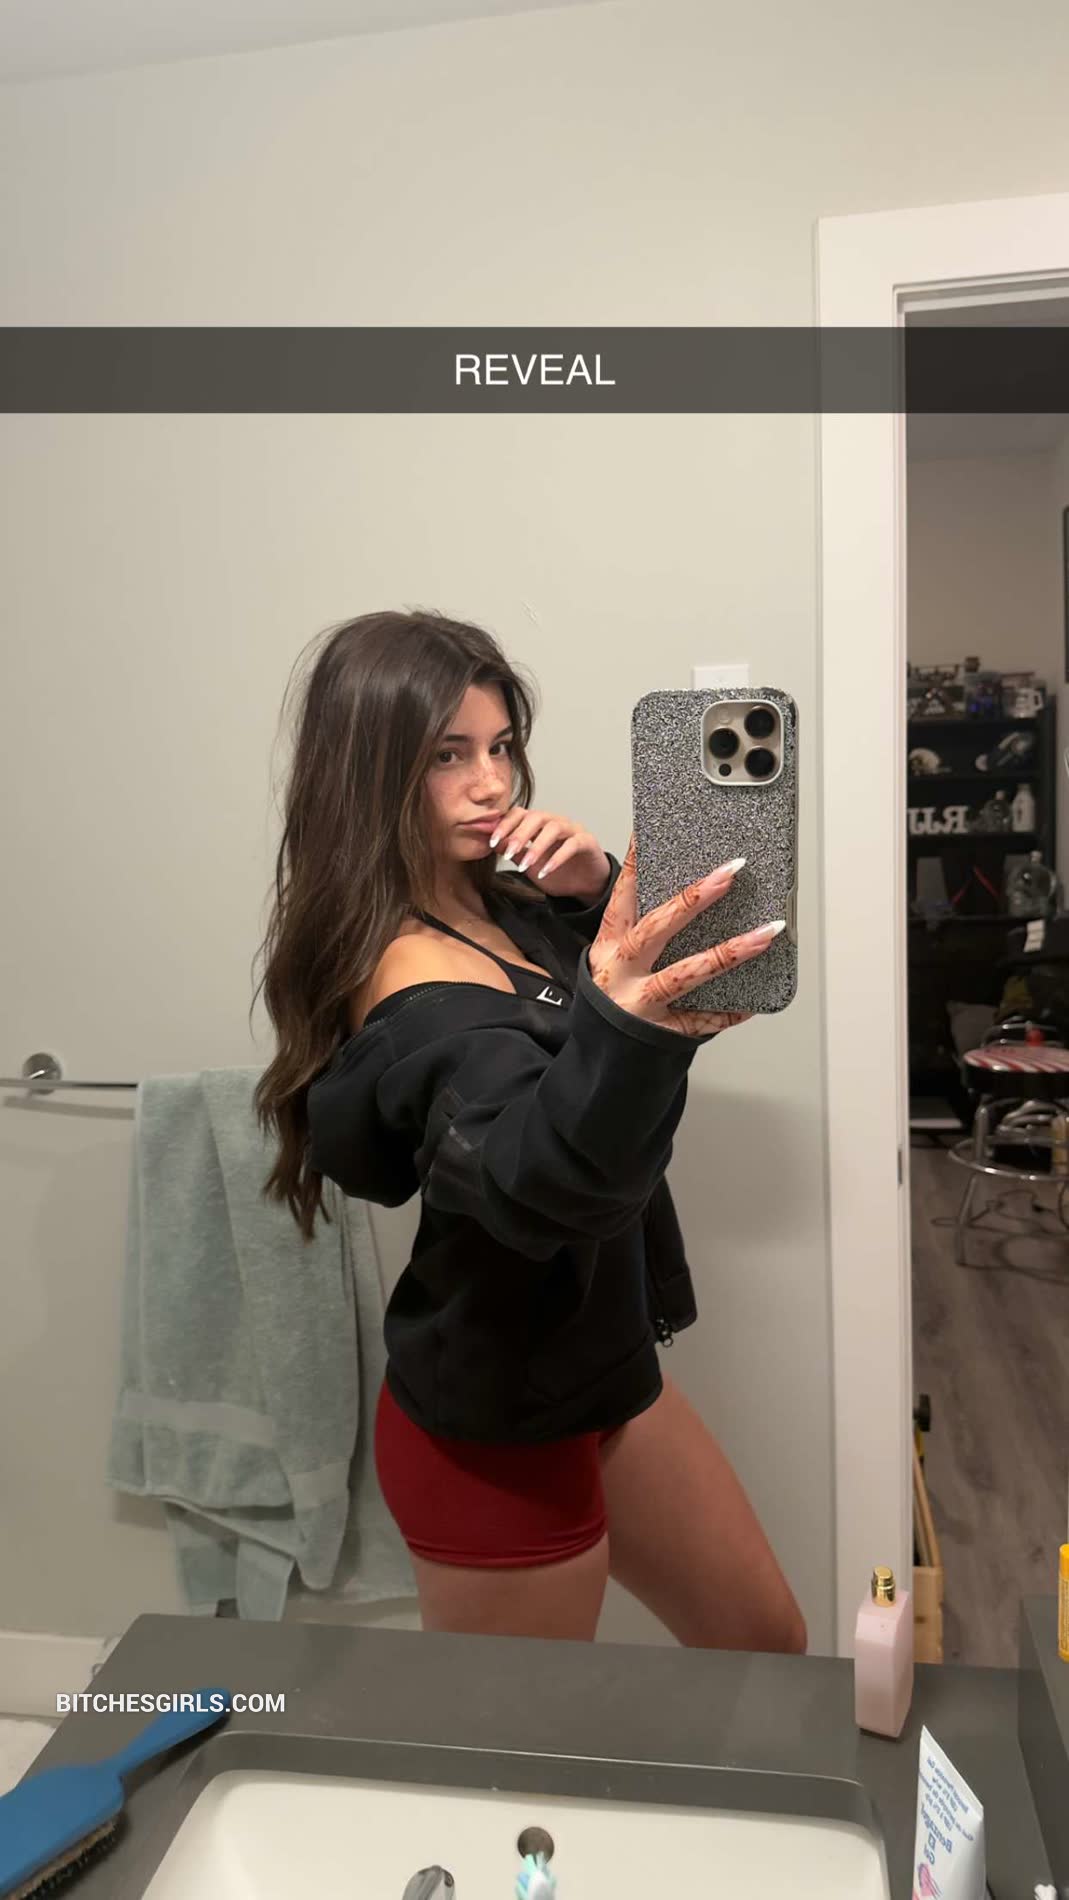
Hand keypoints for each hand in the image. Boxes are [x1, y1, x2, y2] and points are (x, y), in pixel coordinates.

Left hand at [490, 806, 610, 902]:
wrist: (585, 885)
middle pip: (536, 817)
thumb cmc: (557, 872)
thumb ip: (514, 852)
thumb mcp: (529, 865)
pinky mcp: (587, 842)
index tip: (491, 842)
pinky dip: (557, 858)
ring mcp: (573, 830)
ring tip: (525, 866)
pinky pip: (572, 844)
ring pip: (553, 828)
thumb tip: (493, 842)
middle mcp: (555, 822)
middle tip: (507, 853)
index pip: (519, 814)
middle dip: (519, 834)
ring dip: (537, 847)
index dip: (505, 825)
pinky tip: (545, 872)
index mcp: (539, 824)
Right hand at [588, 836, 783, 1037]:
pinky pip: (701, 1019)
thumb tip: (692, 894)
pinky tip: (754, 1002)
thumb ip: (642, 930)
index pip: (623, 898)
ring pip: (687, 973)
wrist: (598, 1057)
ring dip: (729, 952)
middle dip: (694, 900)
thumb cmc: (611, 997)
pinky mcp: (661, 1031)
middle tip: (729, 873)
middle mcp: (621, 971)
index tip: (650, 834)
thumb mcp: (611, 959)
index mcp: (609, 946)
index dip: (637, 866)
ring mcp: (641, 1002)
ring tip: (766, 932)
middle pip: (657, 928)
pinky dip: (728, 1012)